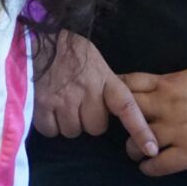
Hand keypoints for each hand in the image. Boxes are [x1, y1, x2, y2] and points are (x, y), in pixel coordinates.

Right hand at [33, 31, 157, 156]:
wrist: (35, 36)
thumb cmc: (67, 47)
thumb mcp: (94, 60)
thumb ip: (105, 83)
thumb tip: (113, 108)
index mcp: (103, 78)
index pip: (127, 107)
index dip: (140, 130)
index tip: (151, 149)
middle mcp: (86, 91)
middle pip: (96, 128)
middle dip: (87, 120)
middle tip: (77, 104)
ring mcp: (63, 99)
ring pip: (72, 131)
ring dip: (66, 122)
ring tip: (59, 103)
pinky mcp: (41, 104)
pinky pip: (50, 130)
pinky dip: (48, 124)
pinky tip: (46, 108)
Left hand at [122, 67, 186, 175]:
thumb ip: (169, 83)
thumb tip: (150, 89)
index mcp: (169, 84)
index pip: (127, 84)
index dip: (117, 94)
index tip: (116, 103)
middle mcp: (168, 106)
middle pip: (126, 113)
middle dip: (120, 122)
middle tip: (124, 130)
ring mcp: (179, 130)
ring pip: (136, 142)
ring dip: (133, 148)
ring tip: (137, 151)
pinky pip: (158, 164)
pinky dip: (148, 168)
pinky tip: (149, 167)